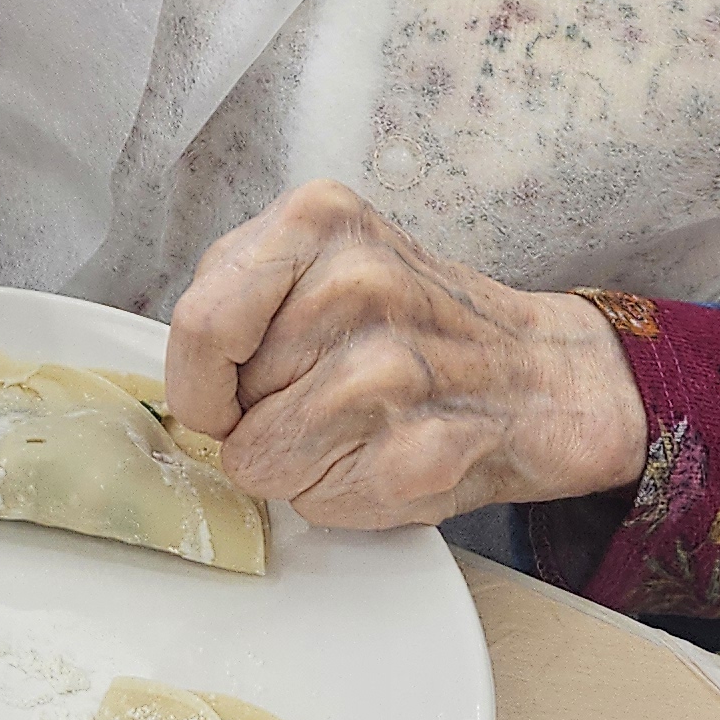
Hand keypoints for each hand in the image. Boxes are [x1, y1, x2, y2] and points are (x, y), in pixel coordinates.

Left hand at [163, 181, 648, 527]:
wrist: (541, 378)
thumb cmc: (419, 324)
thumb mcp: (326, 258)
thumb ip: (243, 291)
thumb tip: (178, 374)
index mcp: (316, 220)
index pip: (199, 324)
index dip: (199, 379)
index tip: (226, 391)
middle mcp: (353, 285)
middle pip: (222, 401)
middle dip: (252, 415)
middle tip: (321, 392)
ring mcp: (387, 370)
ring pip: (257, 458)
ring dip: (293, 459)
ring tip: (357, 421)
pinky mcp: (412, 451)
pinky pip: (310, 499)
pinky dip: (335, 493)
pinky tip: (384, 451)